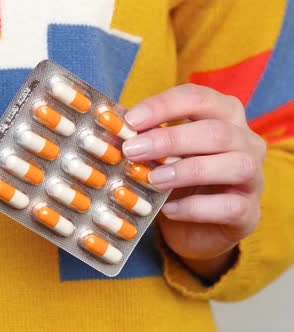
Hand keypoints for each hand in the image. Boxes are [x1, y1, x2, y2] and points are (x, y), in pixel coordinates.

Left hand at [123, 84, 265, 280]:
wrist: (194, 228)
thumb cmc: (175, 180)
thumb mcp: (158, 155)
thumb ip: (143, 138)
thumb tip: (112, 127)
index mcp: (223, 116)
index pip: (198, 98)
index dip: (163, 106)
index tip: (131, 121)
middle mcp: (246, 141)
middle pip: (216, 131)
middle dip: (169, 140)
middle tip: (132, 151)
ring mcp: (253, 177)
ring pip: (235, 165)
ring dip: (187, 171)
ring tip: (153, 179)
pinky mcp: (249, 212)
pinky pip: (229, 206)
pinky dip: (194, 208)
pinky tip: (168, 209)